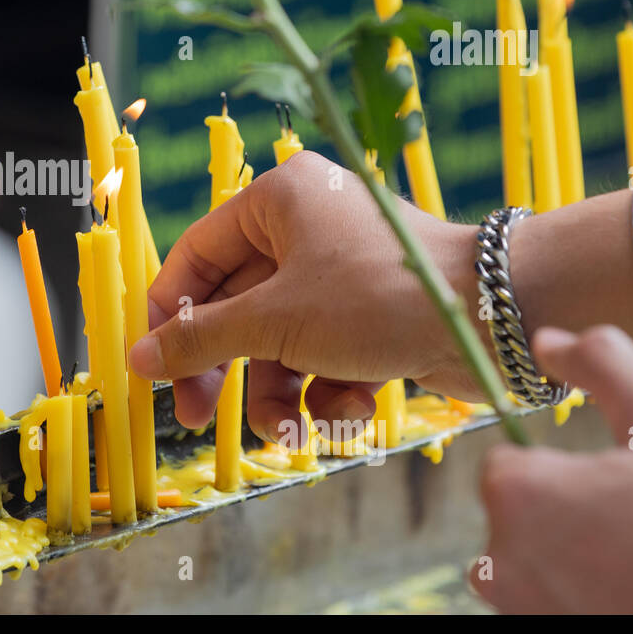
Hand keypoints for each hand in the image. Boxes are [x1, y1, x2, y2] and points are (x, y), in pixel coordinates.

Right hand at [127, 151, 482, 439]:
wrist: (496, 319)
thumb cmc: (379, 298)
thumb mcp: (276, 322)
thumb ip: (200, 340)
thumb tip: (136, 360)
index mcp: (276, 202)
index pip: (194, 258)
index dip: (167, 316)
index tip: (154, 368)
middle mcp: (304, 230)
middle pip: (232, 309)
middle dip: (224, 369)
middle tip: (199, 418)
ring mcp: (337, 275)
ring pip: (276, 344)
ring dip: (279, 395)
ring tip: (295, 431)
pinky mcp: (367, 315)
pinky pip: (319, 356)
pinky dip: (327, 392)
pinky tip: (350, 411)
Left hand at [473, 325, 632, 612]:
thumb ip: (601, 363)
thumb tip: (546, 339)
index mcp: (516, 493)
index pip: (508, 466)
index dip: (559, 469)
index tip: (611, 482)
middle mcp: (500, 559)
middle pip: (516, 519)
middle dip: (562, 514)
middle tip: (632, 523)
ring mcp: (522, 612)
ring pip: (529, 566)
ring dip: (567, 559)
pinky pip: (546, 608)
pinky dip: (578, 600)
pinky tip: (630, 593)